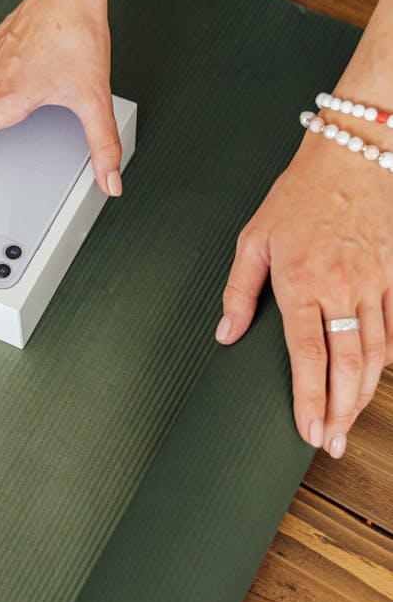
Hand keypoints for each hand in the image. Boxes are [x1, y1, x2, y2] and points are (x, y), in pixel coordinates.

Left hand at [217, 129, 392, 457]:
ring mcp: (372, 283)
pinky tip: (374, 380)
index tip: (307, 429)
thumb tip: (226, 333)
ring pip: (375, 354)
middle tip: (331, 443)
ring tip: (350, 424)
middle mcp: (341, 286)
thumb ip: (239, 290)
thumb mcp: (253, 238)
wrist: (351, 158)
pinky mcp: (392, 277)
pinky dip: (385, 359)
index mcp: (300, 280)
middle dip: (340, 411)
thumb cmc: (298, 194)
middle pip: (347, 365)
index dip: (308, 399)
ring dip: (364, 395)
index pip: (307, 355)